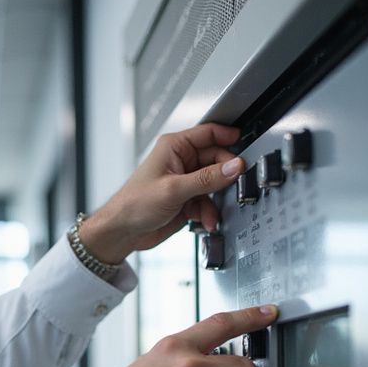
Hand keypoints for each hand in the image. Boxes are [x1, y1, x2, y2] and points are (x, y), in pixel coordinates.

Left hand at [78, 123, 243, 263]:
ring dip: (216, 199)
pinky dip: (208, 212)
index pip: (209, 133)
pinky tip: (205, 220)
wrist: (122, 232)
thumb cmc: (133, 204)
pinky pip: (206, 202)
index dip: (228, 137)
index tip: (244, 143)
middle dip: (225, 176)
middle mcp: (180, 161)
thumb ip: (207, 179)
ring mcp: (184, 182)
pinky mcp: (185, 200)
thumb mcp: (174, 189)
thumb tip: (233, 167)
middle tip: (233, 185)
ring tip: (213, 211)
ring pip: (214, 184)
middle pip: (216, 161)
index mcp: (174, 147)